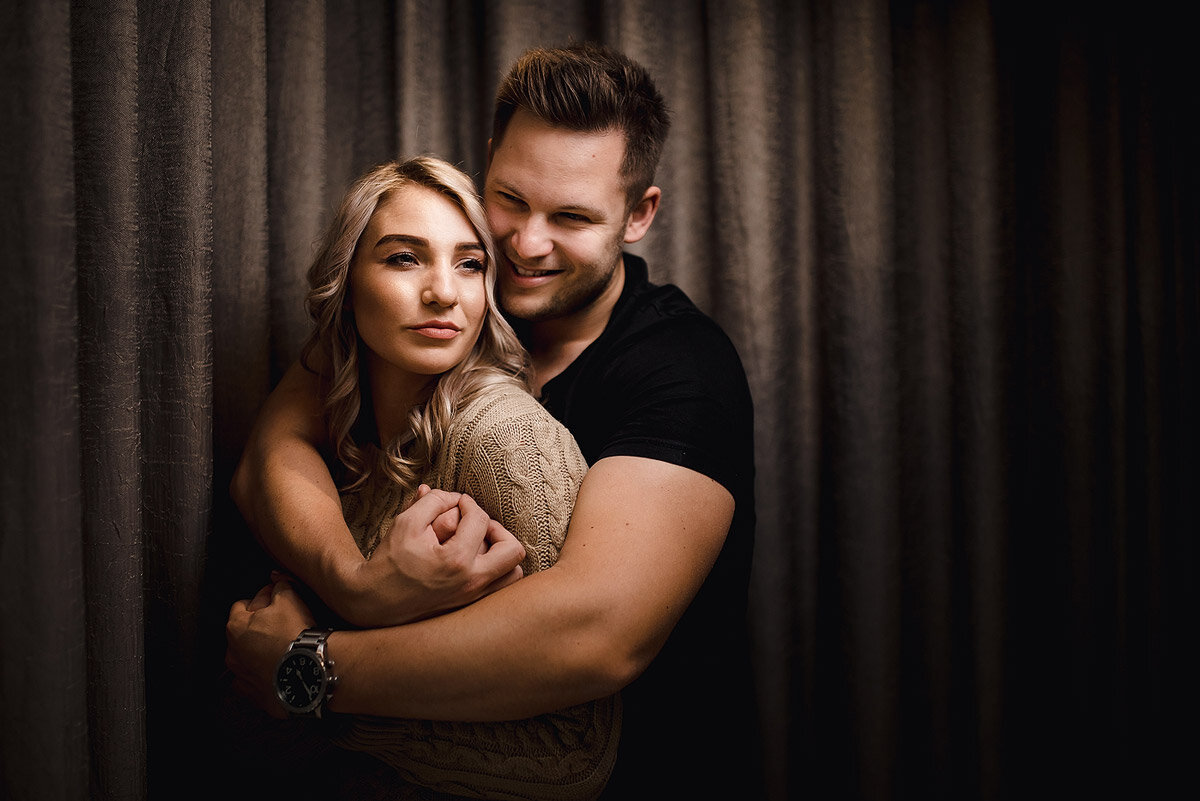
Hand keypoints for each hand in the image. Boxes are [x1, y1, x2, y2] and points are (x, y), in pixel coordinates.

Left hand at [225, 575, 314, 717]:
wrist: (309, 671)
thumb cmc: (295, 634)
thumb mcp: (289, 598)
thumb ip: (279, 587)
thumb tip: (277, 582)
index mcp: (235, 626)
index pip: (242, 606)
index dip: (260, 601)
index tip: (274, 602)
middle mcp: (232, 653)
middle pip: (242, 633)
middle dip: (257, 628)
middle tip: (281, 625)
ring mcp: (241, 676)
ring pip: (246, 659)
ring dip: (258, 653)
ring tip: (281, 649)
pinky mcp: (254, 695)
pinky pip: (254, 682)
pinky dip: (263, 676)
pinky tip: (277, 670)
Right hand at [345, 485, 525, 626]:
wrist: (375, 603)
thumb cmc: (389, 562)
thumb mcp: (406, 522)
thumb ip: (433, 501)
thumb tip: (454, 496)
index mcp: (456, 560)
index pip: (480, 519)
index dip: (468, 503)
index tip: (455, 503)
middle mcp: (471, 582)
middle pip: (512, 549)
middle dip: (498, 529)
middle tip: (477, 525)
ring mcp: (473, 598)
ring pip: (513, 573)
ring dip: (502, 552)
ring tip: (479, 544)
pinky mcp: (470, 607)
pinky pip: (500, 588)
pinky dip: (496, 571)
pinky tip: (476, 560)